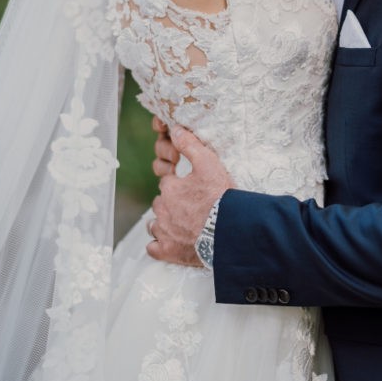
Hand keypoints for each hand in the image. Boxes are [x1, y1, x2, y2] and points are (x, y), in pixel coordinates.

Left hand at [146, 124, 232, 266]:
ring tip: (182, 223)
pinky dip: (160, 245)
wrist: (228, 228)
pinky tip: (171, 241)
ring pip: (155, 224)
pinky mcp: (167, 251)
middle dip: (171, 203)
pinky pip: (154, 248)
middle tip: (191, 205)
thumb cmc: (220, 195)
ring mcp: (163, 231)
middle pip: (161, 203)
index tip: (191, 188)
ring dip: (164, 222)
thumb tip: (175, 129)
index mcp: (170, 188)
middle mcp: (162, 209)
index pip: (168, 183)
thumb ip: (191, 146)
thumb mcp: (209, 164)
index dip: (179, 184)